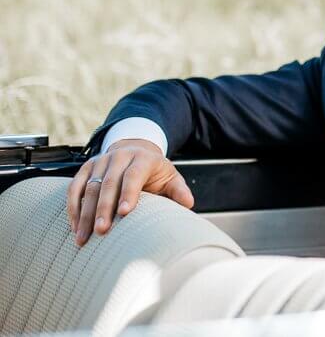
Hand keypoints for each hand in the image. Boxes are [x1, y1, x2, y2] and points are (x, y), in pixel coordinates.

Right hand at [66, 138, 193, 245]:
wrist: (135, 150)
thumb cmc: (153, 170)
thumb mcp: (170, 176)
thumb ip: (178, 189)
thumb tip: (188, 203)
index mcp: (143, 158)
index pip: (134, 175)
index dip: (129, 193)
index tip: (124, 213)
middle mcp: (119, 156)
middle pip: (109, 183)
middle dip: (104, 208)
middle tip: (101, 231)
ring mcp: (100, 161)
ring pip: (89, 187)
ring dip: (85, 213)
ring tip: (84, 237)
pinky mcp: (86, 168)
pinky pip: (75, 188)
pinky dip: (73, 208)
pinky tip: (75, 227)